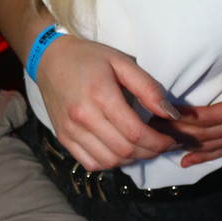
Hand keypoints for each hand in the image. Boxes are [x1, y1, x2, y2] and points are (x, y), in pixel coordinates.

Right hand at [35, 36, 180, 169]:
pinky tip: (120, 151)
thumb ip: (147, 88)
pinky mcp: (63, 138)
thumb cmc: (89, 57)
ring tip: (144, 147)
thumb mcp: (121, 63)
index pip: (135, 133)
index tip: (172, 140)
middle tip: (162, 144)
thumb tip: (170, 114)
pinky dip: (110, 163)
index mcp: (100, 96)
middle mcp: (83, 118)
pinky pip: (90, 163)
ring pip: (109, 161)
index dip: (159, 142)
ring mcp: (70, 131)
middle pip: (124, 150)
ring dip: (132, 160)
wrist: (50, 58)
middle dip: (150, 152)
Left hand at [174, 40, 221, 167]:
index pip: (216, 116)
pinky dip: (206, 155)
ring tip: (164, 144)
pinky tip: (187, 160)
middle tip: (156, 128)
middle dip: (183, 132)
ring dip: (190, 146)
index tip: (167, 114)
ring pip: (216, 144)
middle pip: (212, 133)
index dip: (191, 118)